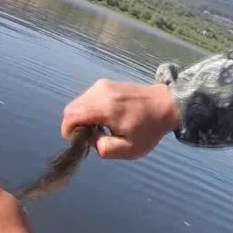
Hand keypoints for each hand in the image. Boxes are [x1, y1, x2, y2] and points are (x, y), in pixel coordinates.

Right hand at [61, 79, 179, 159]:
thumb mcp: (130, 149)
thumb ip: (105, 149)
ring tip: (97, 128)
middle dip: (73, 125)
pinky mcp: (104, 84)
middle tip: (88, 137)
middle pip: (70, 109)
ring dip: (80, 118)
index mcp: (105, 108)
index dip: (67, 130)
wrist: (165, 104)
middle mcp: (100, 92)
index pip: (71, 116)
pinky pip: (86, 98)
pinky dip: (87, 110)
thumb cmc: (148, 129)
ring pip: (77, 103)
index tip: (76, 141)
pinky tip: (102, 118)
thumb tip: (90, 140)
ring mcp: (101, 86)